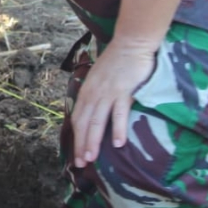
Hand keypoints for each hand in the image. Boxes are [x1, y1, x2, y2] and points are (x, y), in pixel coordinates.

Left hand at [69, 40, 156, 167]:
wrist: (131, 43)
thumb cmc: (117, 61)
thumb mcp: (99, 78)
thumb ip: (95, 94)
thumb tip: (92, 112)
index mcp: (86, 91)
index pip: (77, 119)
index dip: (76, 138)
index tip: (76, 155)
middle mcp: (93, 93)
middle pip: (84, 123)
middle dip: (81, 145)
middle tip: (80, 164)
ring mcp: (108, 92)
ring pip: (97, 121)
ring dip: (93, 141)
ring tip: (92, 159)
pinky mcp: (124, 91)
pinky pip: (119, 113)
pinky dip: (118, 129)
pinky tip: (119, 144)